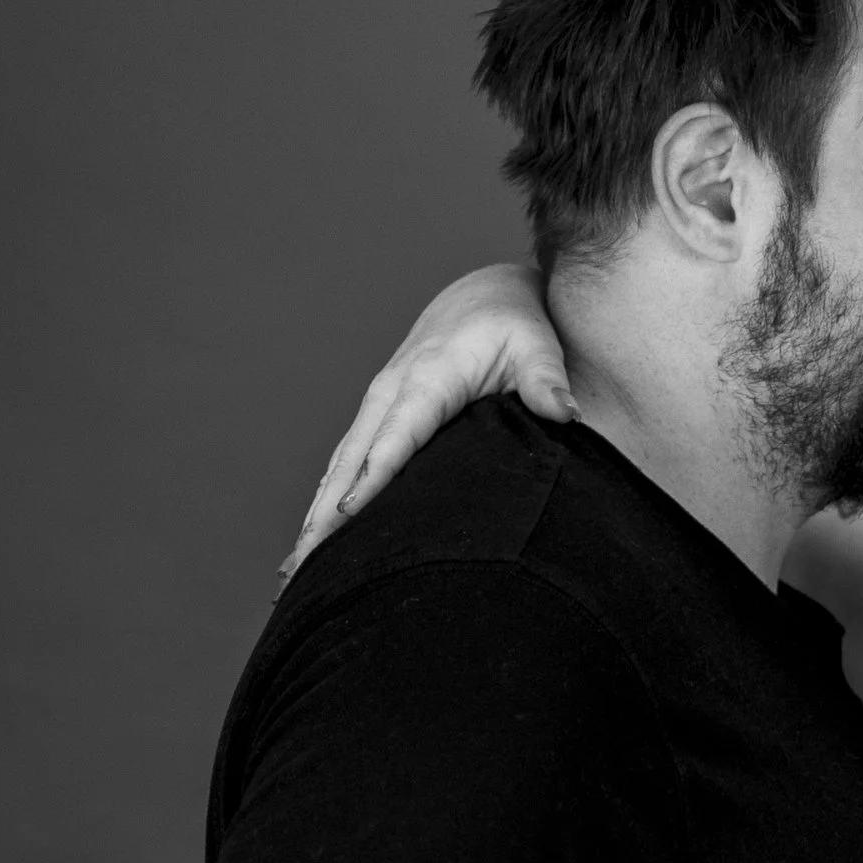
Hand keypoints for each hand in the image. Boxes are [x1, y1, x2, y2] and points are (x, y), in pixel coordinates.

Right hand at [280, 263, 573, 583]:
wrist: (485, 295)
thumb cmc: (515, 322)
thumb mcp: (536, 344)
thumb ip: (547, 380)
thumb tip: (565, 412)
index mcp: (428, 378)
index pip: (397, 435)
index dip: (372, 476)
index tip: (348, 516)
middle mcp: (391, 391)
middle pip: (353, 459)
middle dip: (327, 511)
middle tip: (308, 562)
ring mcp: (380, 403)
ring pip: (340, 465)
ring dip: (316, 514)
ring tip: (297, 567)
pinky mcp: (379, 415)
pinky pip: (346, 462)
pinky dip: (325, 500)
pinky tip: (312, 540)